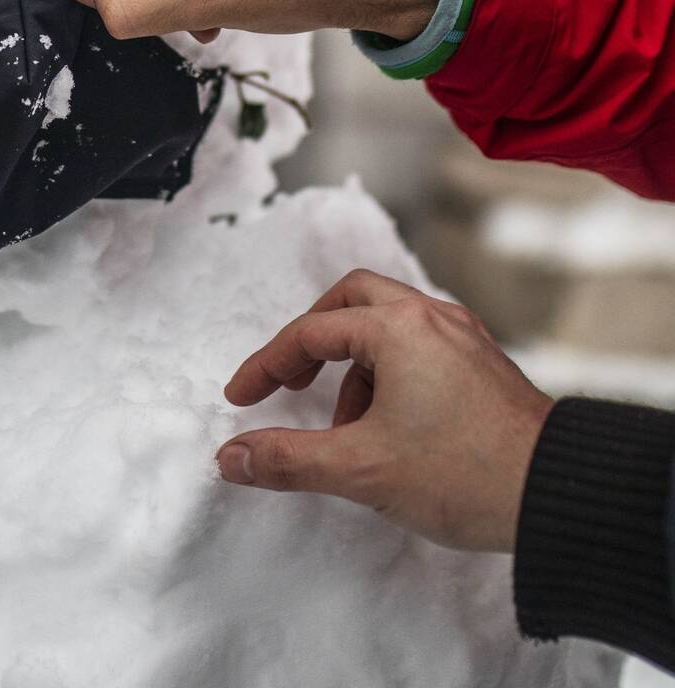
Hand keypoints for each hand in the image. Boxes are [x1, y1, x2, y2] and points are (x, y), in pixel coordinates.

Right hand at [215, 269, 552, 552]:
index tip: (242, 397)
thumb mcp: (362, 468)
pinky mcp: (483, 364)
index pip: (310, 332)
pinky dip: (388, 370)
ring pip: (388, 322)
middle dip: (312, 338)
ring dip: (352, 362)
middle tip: (291, 380)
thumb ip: (289, 459)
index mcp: (397, 327)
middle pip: (351, 299)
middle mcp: (431, 317)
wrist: (563, 496)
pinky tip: (389, 422)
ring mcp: (463, 337)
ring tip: (347, 424)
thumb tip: (232, 456)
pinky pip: (420, 345)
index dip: (267, 365)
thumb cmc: (468, 474)